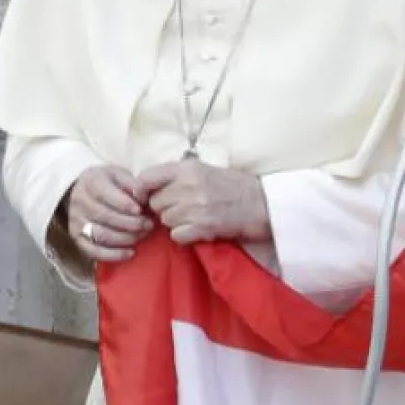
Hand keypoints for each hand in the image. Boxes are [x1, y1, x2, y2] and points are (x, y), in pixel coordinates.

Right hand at [65, 165, 152, 262]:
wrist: (85, 190)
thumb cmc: (109, 183)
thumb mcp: (120, 174)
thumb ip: (132, 183)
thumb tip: (144, 196)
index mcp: (91, 182)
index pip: (105, 194)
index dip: (124, 204)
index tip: (140, 210)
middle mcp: (80, 202)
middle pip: (105, 216)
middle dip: (131, 223)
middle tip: (148, 225)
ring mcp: (76, 222)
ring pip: (100, 235)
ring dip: (125, 238)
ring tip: (142, 235)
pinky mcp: (78, 238)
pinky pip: (93, 251)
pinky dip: (113, 255)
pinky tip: (130, 253)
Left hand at [139, 159, 270, 245]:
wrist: (262, 204)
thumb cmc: (234, 186)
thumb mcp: (205, 170)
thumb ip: (177, 175)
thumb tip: (146, 187)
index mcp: (188, 168)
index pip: (146, 177)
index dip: (142, 190)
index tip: (146, 197)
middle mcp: (189, 185)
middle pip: (155, 203)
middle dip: (165, 209)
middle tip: (182, 209)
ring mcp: (195, 206)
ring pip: (165, 220)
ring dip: (176, 223)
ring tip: (194, 218)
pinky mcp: (203, 226)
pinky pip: (177, 236)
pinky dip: (185, 236)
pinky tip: (198, 229)